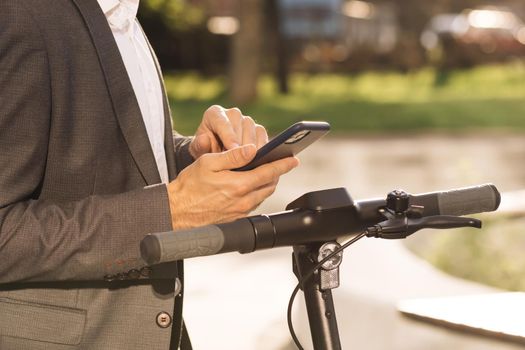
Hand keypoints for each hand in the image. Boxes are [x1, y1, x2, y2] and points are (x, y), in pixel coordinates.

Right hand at [167, 144, 298, 229]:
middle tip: (278, 163)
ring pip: (263, 195)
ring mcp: (240, 211)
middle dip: (276, 174)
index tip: (294, 159)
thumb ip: (233, 156)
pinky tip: (250, 185)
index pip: (268, 173)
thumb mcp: (208, 162)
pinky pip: (253, 203)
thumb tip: (252, 149)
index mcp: (238, 185)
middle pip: (270, 185)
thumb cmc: (189, 186)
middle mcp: (243, 201)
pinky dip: (257, 193)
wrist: (176, 211)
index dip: (283, 165)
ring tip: (265, 172)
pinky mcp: (236, 218)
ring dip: (267, 184)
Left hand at [189, 105, 267, 158]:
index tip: (233, 149)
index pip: (223, 122)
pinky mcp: (257, 128)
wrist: (214, 152)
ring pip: (253, 130)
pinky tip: (257, 159)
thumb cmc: (205, 150)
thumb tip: (204, 139)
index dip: (229, 136)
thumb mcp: (198, 150)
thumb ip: (199, 145)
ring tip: (248, 161)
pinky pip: (262, 135)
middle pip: (241, 125)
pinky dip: (261, 147)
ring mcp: (246, 120)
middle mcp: (232, 113)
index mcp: (214, 113)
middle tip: (241, 160)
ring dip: (252, 147)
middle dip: (241, 144)